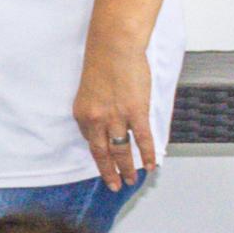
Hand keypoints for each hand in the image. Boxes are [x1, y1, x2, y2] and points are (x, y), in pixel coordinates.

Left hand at [74, 38, 158, 190]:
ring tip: (131, 180)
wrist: (114, 46)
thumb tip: (105, 125)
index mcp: (82, 113)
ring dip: (127, 168)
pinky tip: (151, 165)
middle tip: (114, 185)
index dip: (99, 154)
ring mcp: (116, 117)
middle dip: (109, 172)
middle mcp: (96, 119)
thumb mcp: (89, 90)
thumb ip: (95, 109)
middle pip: (103, 153)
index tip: (105, 165)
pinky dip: (148, 154)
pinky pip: (142, 139)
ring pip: (121, 151)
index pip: (90, 141)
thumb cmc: (103, 62)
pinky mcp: (136, 111)